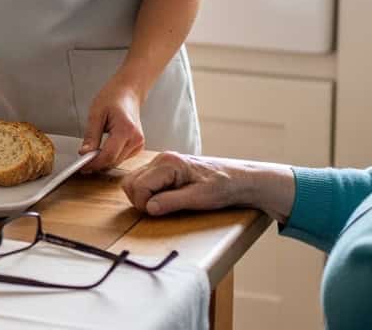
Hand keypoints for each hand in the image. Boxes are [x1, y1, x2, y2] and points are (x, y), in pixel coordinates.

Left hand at [78, 80, 145, 172]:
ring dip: (103, 161)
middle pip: (113, 161)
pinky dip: (110, 157)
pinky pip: (121, 158)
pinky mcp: (138, 146)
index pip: (108, 156)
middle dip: (96, 164)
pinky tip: (103, 149)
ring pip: (117, 162)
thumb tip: (85, 153)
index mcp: (126, 130)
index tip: (81, 165)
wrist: (128, 92)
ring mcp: (139, 144)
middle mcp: (136, 139)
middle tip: (82, 161)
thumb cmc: (113, 97)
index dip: (93, 163)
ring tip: (91, 153)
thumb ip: (91, 136)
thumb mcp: (96, 114)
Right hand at [120, 153, 240, 215]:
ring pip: (134, 181)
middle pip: (131, 182)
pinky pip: (144, 180)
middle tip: (158, 211)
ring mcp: (162, 162)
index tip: (157, 213)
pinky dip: (148, 192)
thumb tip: (148, 208)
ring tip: (162, 205)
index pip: (138, 186)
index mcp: (169, 163)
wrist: (240, 180)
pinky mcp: (165, 168)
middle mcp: (162, 159)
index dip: (143, 204)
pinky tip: (164, 199)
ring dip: (142, 197)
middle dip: (139, 201)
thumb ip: (171, 202)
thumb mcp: (199, 198)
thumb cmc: (224, 187)